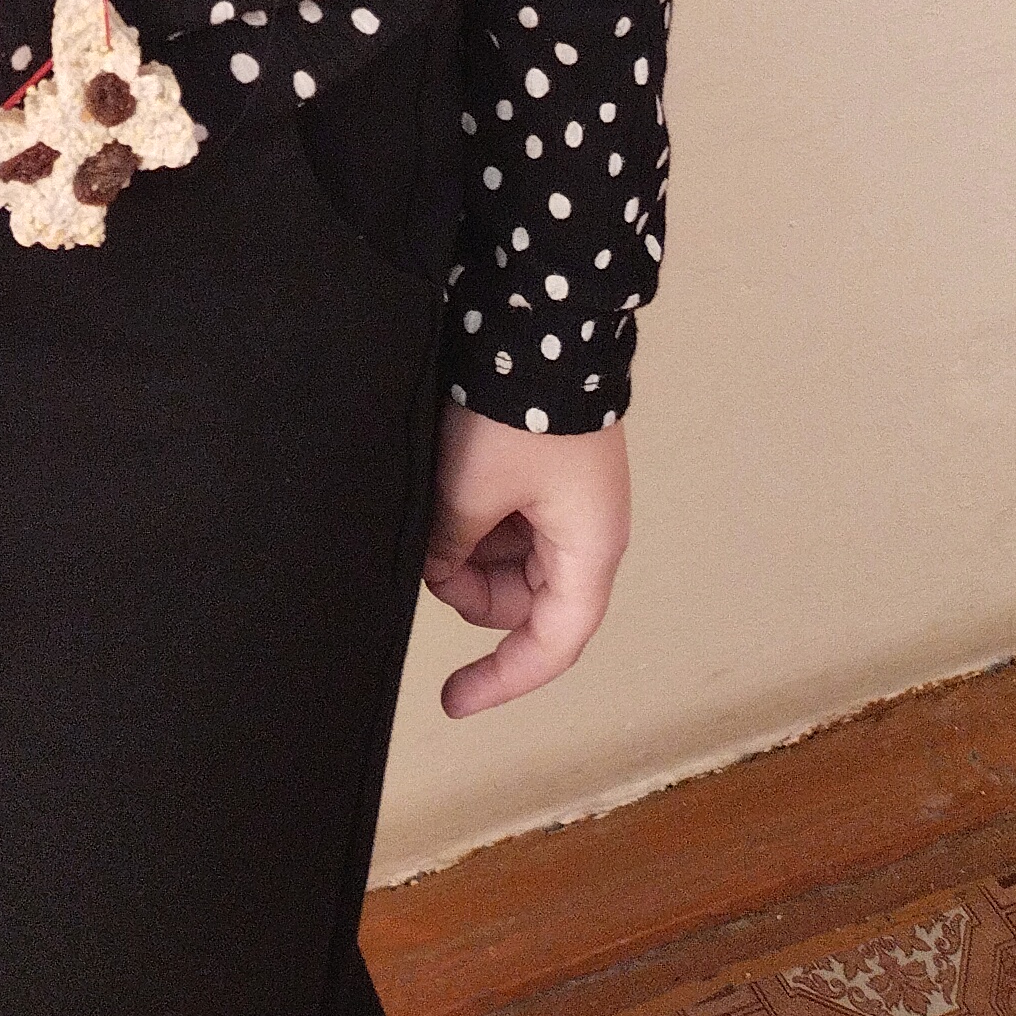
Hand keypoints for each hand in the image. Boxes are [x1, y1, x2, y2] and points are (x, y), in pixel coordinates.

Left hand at [422, 406, 630, 717]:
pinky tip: (445, 490)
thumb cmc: (521, 407)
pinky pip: (505, 519)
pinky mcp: (545, 470)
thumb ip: (451, 547)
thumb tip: (436, 569)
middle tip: (426, 556)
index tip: (452, 699)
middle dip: (469, 590)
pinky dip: (471, 518)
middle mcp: (586, 532)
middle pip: (524, 601)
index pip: (551, 643)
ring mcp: (565, 499)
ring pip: (508, 560)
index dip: (502, 679)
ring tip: (437, 507)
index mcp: (589, 549)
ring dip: (466, 550)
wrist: (543, 316)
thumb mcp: (472, 489)